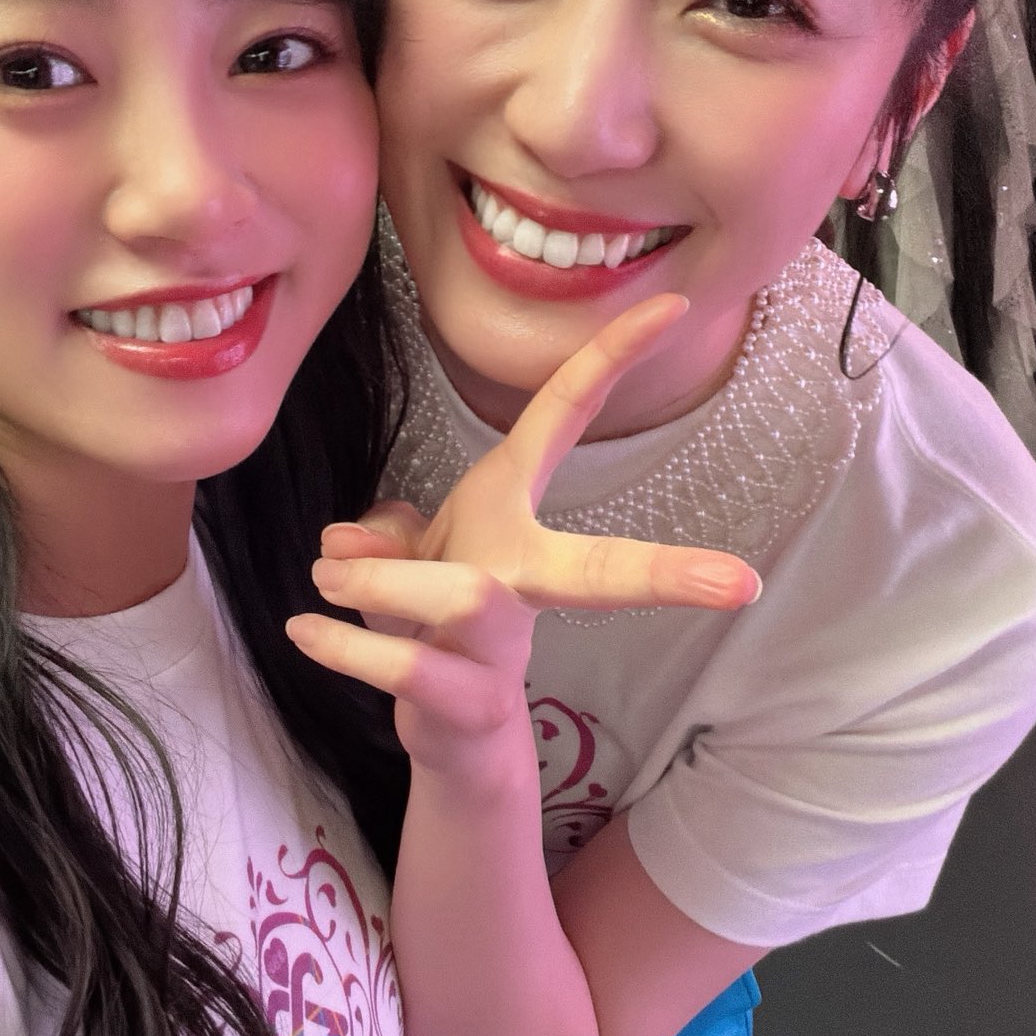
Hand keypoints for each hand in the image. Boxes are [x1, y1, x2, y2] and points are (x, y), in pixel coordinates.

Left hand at [286, 295, 759, 784]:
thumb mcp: (413, 553)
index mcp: (513, 514)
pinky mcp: (470, 700)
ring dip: (382, 578)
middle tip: (733, 583)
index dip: (615, 357)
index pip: (567, 416)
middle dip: (665, 576)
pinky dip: (344, 642)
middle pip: (599, 574)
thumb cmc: (438, 620)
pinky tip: (302, 629)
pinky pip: (404, 663)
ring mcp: (507, 648)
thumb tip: (343, 541)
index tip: (672, 304)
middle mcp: (526, 579)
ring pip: (462, 599)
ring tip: (326, 573)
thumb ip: (384, 534)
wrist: (451, 730)